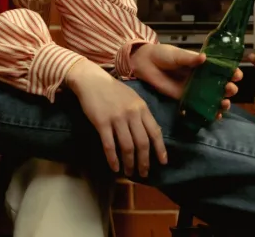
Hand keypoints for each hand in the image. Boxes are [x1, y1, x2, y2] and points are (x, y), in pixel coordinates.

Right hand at [65, 60, 166, 177]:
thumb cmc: (113, 90)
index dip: (160, 149)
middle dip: (144, 161)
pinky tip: (115, 168)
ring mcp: (117, 118)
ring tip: (129, 173)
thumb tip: (152, 133)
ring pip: (127, 147)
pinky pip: (109, 145)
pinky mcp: (102, 123)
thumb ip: (142, 114)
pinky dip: (113, 159)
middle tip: (144, 173)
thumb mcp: (133, 98)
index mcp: (142, 107)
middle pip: (142, 143)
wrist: (92, 81)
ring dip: (129, 163)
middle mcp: (132, 114)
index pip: (155, 132)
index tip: (162, 162)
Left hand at [131, 43, 241, 117]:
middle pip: (221, 84)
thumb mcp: (177, 54)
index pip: (222, 68)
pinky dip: (210, 113)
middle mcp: (202, 77)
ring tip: (225, 103)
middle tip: (230, 89)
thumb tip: (204, 58)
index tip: (236, 75)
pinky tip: (217, 116)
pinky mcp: (185, 99)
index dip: (231, 71)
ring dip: (222, 101)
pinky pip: (200, 107)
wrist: (145, 64)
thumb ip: (189, 58)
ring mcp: (194, 89)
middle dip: (229, 88)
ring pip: (213, 97)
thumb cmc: (163, 55)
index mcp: (203, 64)